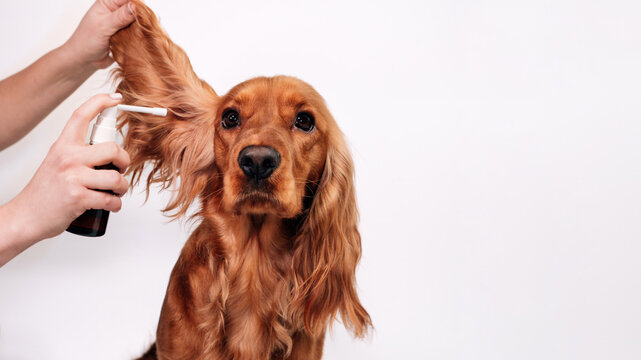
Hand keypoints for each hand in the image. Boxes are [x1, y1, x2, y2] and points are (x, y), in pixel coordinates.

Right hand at [3, 94, 130, 246]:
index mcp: (63, 145)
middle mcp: (67, 158)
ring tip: (116, 191)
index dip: (100, 102)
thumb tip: (108, 148)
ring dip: (122, 188)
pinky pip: (111, 199)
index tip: (115, 97)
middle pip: (112, 149)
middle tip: (121, 169)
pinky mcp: (78, 197)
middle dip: (124, 161)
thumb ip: (78, 152)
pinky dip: (116, 204)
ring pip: (116, 177)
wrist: (26, 216)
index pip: (81, 115)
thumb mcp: (57, 161)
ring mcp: (73, 177)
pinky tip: (111, 205)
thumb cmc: (46, 191)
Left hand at [64, 0, 135, 69]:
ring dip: (141, 28)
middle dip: (141, 17)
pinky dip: (140, 36)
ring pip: (138, 21)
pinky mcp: (126, 33)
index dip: (137, 4)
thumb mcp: (104, 26)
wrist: (85, 60)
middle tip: (142, 27)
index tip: (142, 15)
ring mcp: (121, 22)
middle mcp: (115, 10)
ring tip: (139, 35)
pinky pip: (138, 32)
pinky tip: (139, 40)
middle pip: (136, 8)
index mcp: (107, 3)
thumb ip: (120, 17)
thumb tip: (135, 6)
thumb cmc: (87, 41)